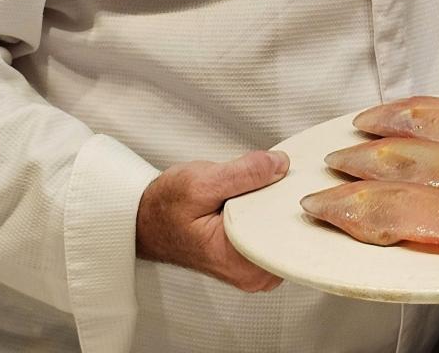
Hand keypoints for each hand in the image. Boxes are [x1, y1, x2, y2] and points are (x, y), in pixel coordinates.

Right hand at [136, 150, 289, 291]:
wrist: (146, 219)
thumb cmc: (166, 208)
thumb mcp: (202, 182)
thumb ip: (245, 173)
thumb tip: (280, 164)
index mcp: (239, 261)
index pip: (288, 234)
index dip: (292, 201)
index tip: (290, 177)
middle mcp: (251, 273)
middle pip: (291, 232)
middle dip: (286, 200)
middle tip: (276, 174)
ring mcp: (253, 267)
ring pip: (284, 229)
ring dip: (278, 203)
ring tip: (266, 182)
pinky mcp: (252, 256)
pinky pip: (274, 230)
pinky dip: (271, 208)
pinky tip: (262, 192)